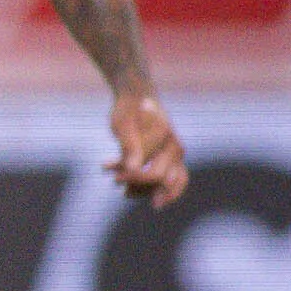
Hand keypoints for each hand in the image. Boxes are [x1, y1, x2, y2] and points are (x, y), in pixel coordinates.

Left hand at [107, 89, 186, 208]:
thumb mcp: (122, 126)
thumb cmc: (127, 110)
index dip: (134, 179)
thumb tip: (132, 170)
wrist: (136, 98)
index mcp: (165, 139)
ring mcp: (175, 155)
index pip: (154, 174)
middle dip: (138, 186)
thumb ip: (129, 147)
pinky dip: (149, 187)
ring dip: (146, 191)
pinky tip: (128, 188)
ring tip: (125, 192)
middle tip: (116, 181)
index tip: (115, 177)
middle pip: (163, 182)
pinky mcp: (171, 159)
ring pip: (170, 184)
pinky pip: (169, 181)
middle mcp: (175, 148)